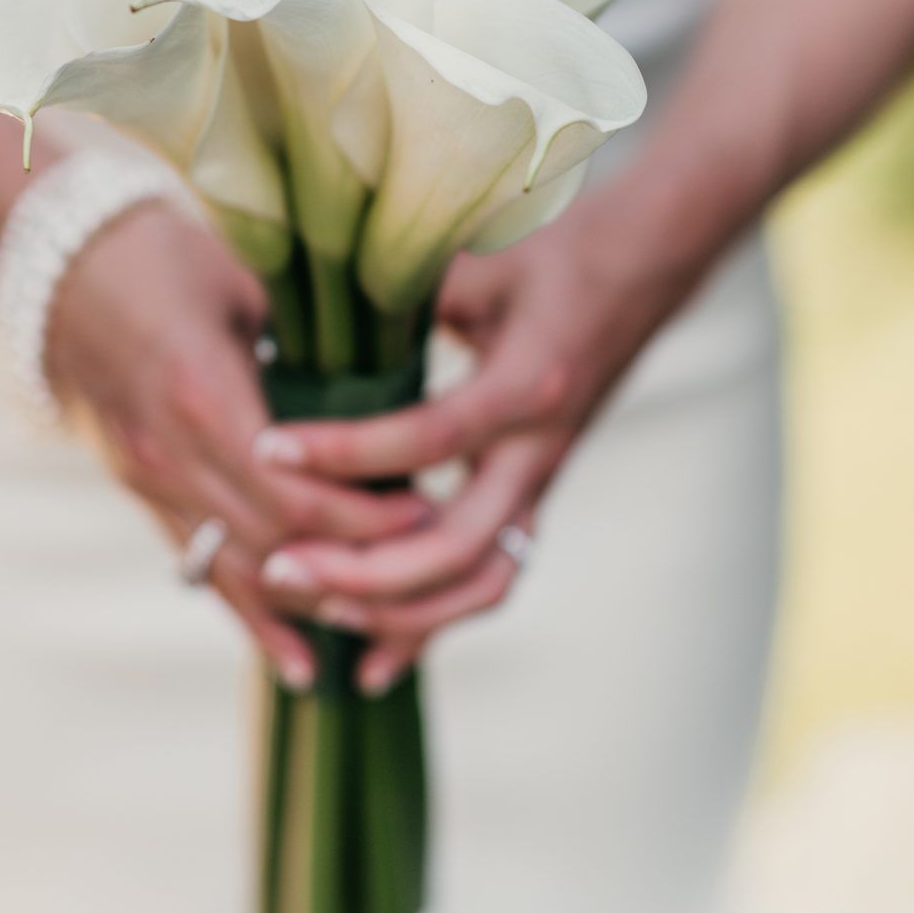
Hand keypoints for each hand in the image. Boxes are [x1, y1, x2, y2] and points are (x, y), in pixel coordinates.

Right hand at [45, 200, 429, 686]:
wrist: (47, 261)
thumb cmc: (158, 250)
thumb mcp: (244, 281)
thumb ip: (309, 338)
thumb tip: (397, 375)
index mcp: (201, 394)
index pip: (298, 490)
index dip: (367, 514)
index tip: (428, 508)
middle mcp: (167, 453)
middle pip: (275, 539)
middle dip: (356, 556)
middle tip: (425, 555)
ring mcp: (144, 480)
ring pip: (239, 572)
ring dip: (313, 601)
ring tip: (386, 625)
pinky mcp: (134, 490)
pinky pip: (199, 568)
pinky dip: (255, 618)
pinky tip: (302, 666)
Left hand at [253, 195, 700, 691]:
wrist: (648, 265)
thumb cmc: (556, 250)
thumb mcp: (481, 260)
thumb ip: (406, 288)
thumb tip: (307, 299)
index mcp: (526, 386)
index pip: (426, 437)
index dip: (343, 450)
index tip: (265, 447)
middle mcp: (538, 450)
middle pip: (453, 545)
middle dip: (362, 570)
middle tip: (279, 568)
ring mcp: (540, 482)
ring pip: (477, 584)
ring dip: (396, 611)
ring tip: (315, 609)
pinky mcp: (534, 497)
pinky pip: (485, 582)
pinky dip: (430, 625)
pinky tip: (372, 662)